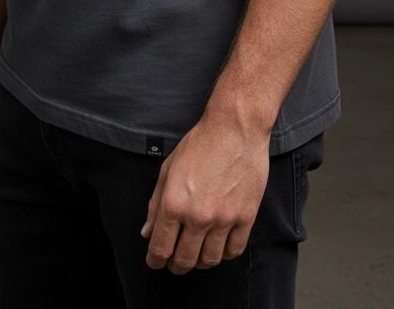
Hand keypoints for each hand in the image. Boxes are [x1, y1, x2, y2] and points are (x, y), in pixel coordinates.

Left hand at [139, 111, 270, 274]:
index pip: (160, 248)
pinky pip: (234, 250)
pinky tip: (219, 244)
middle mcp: (197, 215)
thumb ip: (155, 203)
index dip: (155, 260)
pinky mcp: (245, 217)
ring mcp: (223, 218)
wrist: (235, 129)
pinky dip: (224, 253)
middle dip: (176, 265)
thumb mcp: (168, 169)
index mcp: (173, 203)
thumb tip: (147, 231)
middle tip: (176, 262)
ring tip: (197, 252)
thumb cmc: (201, 143)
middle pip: (184, 260)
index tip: (156, 261)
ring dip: (200, 262)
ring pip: (209, 260)